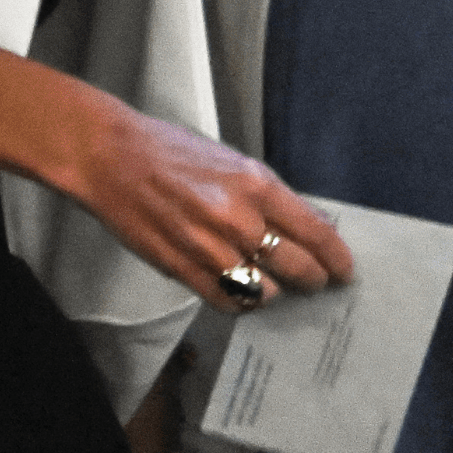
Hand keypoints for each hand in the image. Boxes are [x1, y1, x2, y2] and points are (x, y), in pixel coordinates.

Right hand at [49, 99, 353, 309]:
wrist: (108, 157)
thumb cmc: (169, 151)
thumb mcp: (230, 161)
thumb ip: (268, 197)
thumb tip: (307, 229)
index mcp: (255, 185)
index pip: (317, 234)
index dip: (338, 259)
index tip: (344, 271)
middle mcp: (239, 220)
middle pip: (300, 270)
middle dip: (313, 281)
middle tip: (313, 283)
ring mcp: (210, 249)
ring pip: (265, 293)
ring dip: (272, 292)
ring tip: (268, 284)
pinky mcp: (182, 269)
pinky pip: (227, 302)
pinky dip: (238, 301)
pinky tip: (236, 289)